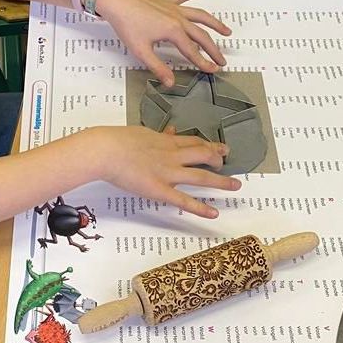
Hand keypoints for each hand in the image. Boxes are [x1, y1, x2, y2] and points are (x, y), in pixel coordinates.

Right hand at [86, 126, 240, 218]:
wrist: (106, 150)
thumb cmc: (117, 140)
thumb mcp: (141, 132)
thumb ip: (158, 134)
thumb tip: (170, 130)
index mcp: (166, 141)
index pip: (194, 142)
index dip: (210, 145)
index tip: (221, 148)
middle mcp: (172, 156)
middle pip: (203, 155)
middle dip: (218, 160)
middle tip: (228, 163)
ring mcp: (168, 173)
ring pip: (201, 176)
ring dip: (220, 181)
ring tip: (236, 186)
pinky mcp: (159, 190)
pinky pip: (183, 201)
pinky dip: (200, 208)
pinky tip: (214, 213)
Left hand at [94, 0, 231, 86]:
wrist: (116, 1)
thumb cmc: (126, 23)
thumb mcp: (141, 50)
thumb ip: (158, 67)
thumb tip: (170, 82)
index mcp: (173, 31)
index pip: (193, 51)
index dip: (204, 63)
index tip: (213, 70)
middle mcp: (178, 18)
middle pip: (201, 35)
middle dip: (213, 49)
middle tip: (222, 60)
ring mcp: (174, 7)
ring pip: (200, 15)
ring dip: (214, 23)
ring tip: (226, 31)